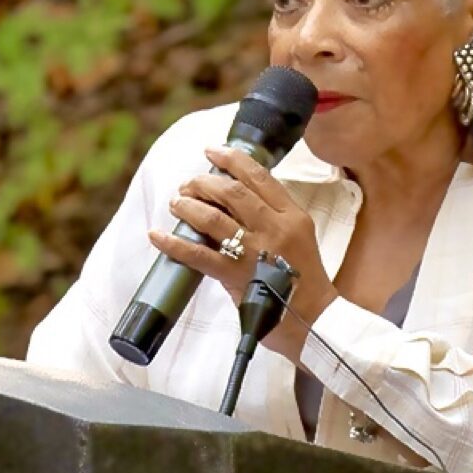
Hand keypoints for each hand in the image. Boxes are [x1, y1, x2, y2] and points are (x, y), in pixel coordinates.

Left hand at [148, 146, 337, 362]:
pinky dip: (174, 243)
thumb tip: (230, 207)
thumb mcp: (299, 240)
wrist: (316, 321)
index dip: (233, 159)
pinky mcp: (237, 276)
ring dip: (188, 206)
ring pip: (213, 217)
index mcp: (293, 216)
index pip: (260, 177)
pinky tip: (157, 236)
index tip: (213, 151)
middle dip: (204, 182)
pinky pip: (199, 254)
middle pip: (233, 192)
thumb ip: (271, 220)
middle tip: (189, 184)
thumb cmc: (305, 282)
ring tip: (176, 203)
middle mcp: (276, 228)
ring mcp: (257, 252)